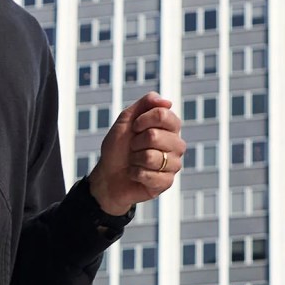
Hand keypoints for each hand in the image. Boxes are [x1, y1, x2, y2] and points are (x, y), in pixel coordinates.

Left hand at [89, 91, 185, 215]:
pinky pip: (150, 175)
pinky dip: (135, 174)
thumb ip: (145, 104)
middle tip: (133, 148)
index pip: (163, 114)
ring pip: (151, 157)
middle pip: (155, 136)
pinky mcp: (167, 182)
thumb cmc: (118, 149)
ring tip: (134, 162)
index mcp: (170, 127)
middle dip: (135, 142)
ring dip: (135, 159)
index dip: (143, 120)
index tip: (134, 127)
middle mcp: (177, 144)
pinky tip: (135, 175)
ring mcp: (173, 164)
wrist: (107, 176)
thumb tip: (167, 101)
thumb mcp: (126, 120)